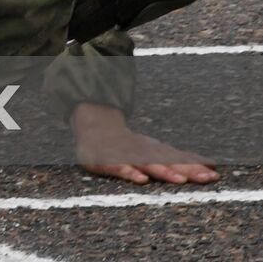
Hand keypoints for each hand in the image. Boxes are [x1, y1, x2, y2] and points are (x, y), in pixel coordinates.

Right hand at [72, 103, 217, 184]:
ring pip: (146, 163)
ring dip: (163, 171)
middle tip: (205, 178)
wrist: (93, 127)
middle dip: (187, 170)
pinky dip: (130, 172)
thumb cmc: (128, 145)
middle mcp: (144, 152)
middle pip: (168, 161)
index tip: (214, 175)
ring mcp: (126, 155)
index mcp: (155, 151)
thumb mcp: (154, 149)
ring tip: (179, 179)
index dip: (196, 167)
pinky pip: (119, 167)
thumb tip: (211, 164)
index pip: (178, 159)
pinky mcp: (108, 160)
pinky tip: (141, 179)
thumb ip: (178, 159)